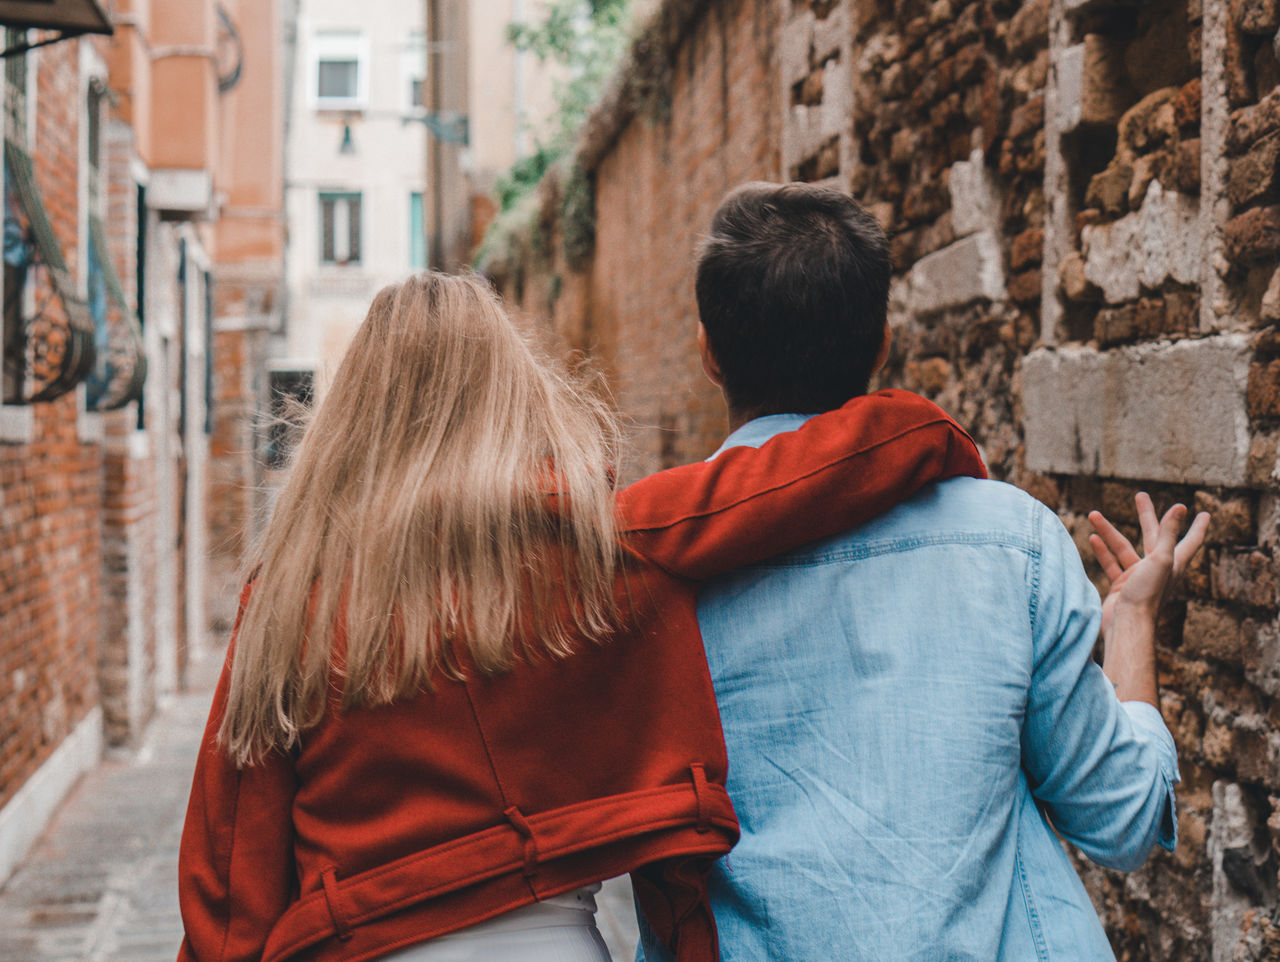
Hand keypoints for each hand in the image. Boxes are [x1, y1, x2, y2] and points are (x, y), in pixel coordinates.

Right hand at [1088, 493, 1209, 636]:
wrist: (1127, 624)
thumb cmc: (1148, 594)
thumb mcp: (1161, 559)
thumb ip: (1169, 533)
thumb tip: (1180, 507)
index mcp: (1174, 563)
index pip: (1190, 540)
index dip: (1197, 527)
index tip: (1205, 514)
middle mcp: (1158, 568)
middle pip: (1153, 535)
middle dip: (1146, 515)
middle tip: (1140, 496)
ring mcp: (1138, 577)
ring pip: (1123, 547)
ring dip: (1108, 531)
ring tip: (1093, 514)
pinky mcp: (1121, 585)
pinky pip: (1111, 563)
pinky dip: (1102, 551)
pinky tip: (1092, 538)